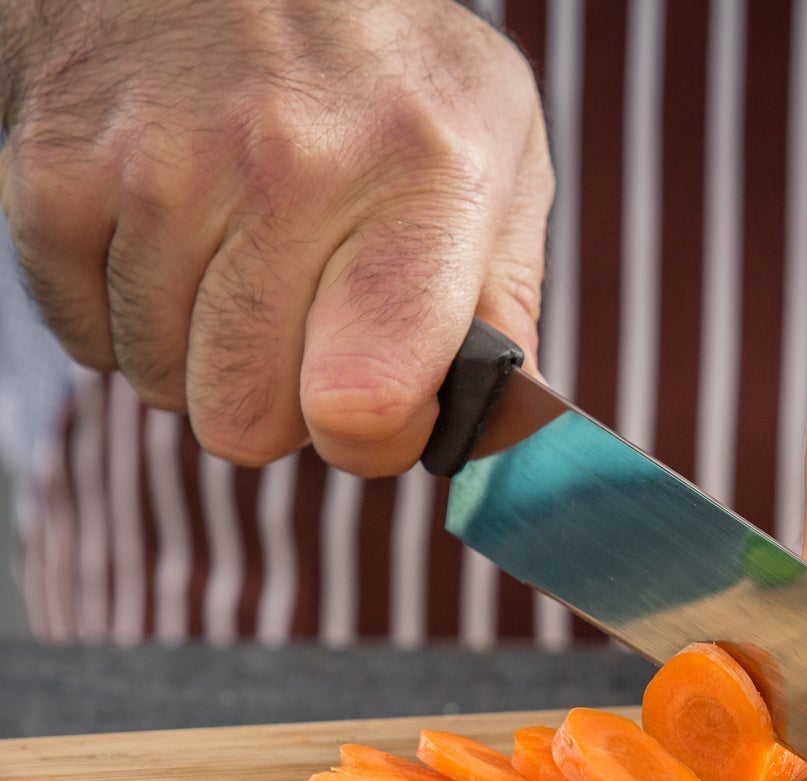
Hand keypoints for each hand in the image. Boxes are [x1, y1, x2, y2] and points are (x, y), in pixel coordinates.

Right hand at [0, 0, 550, 476]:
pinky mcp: (57, 166)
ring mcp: (160, 166)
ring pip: (162, 384)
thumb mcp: (497, 155)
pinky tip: (167, 236)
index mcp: (422, 181)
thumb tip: (495, 433)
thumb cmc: (384, 72)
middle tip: (298, 318)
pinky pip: (84, 337)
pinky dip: (123, 311)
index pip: (365, 405)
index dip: (371, 437)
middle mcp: (289, 168)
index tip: (378, 401)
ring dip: (197, 350)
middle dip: (277, 399)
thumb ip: (505, 307)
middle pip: (246, 422)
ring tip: (233, 256)